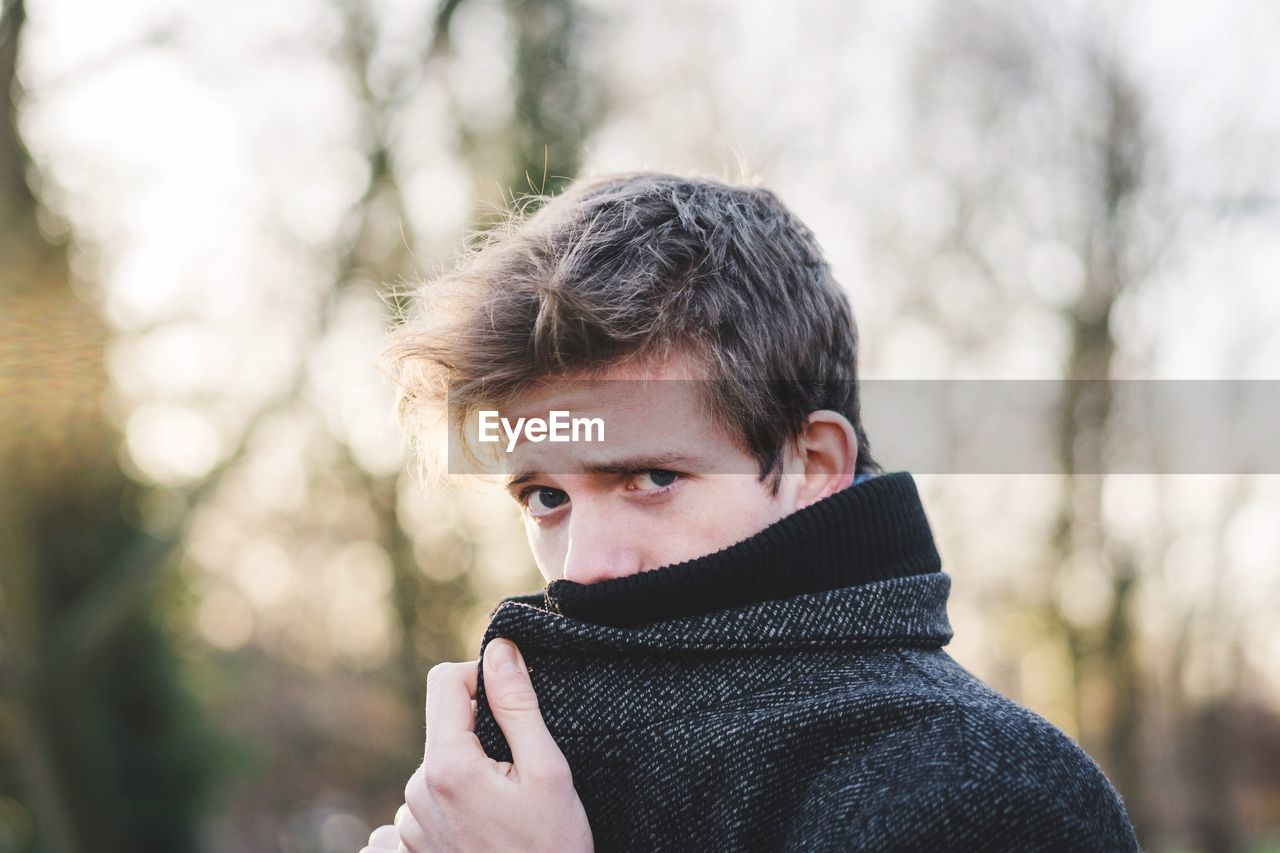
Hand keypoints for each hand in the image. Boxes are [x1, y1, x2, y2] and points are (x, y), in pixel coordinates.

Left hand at [377, 637, 593, 852]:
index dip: (481, 676)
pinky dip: (459, 800)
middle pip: (446, 726)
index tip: (511, 702)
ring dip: (473, 771)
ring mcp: (411, 824)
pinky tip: (487, 826)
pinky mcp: (413, 846)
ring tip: (508, 808)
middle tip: (522, 773)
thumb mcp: (548, 771)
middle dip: (483, 734)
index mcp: (446, 769)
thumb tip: (500, 650)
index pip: (443, 682)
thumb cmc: (551, 848)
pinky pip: (433, 798)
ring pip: (442, 762)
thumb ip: (518, 706)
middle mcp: (416, 793)